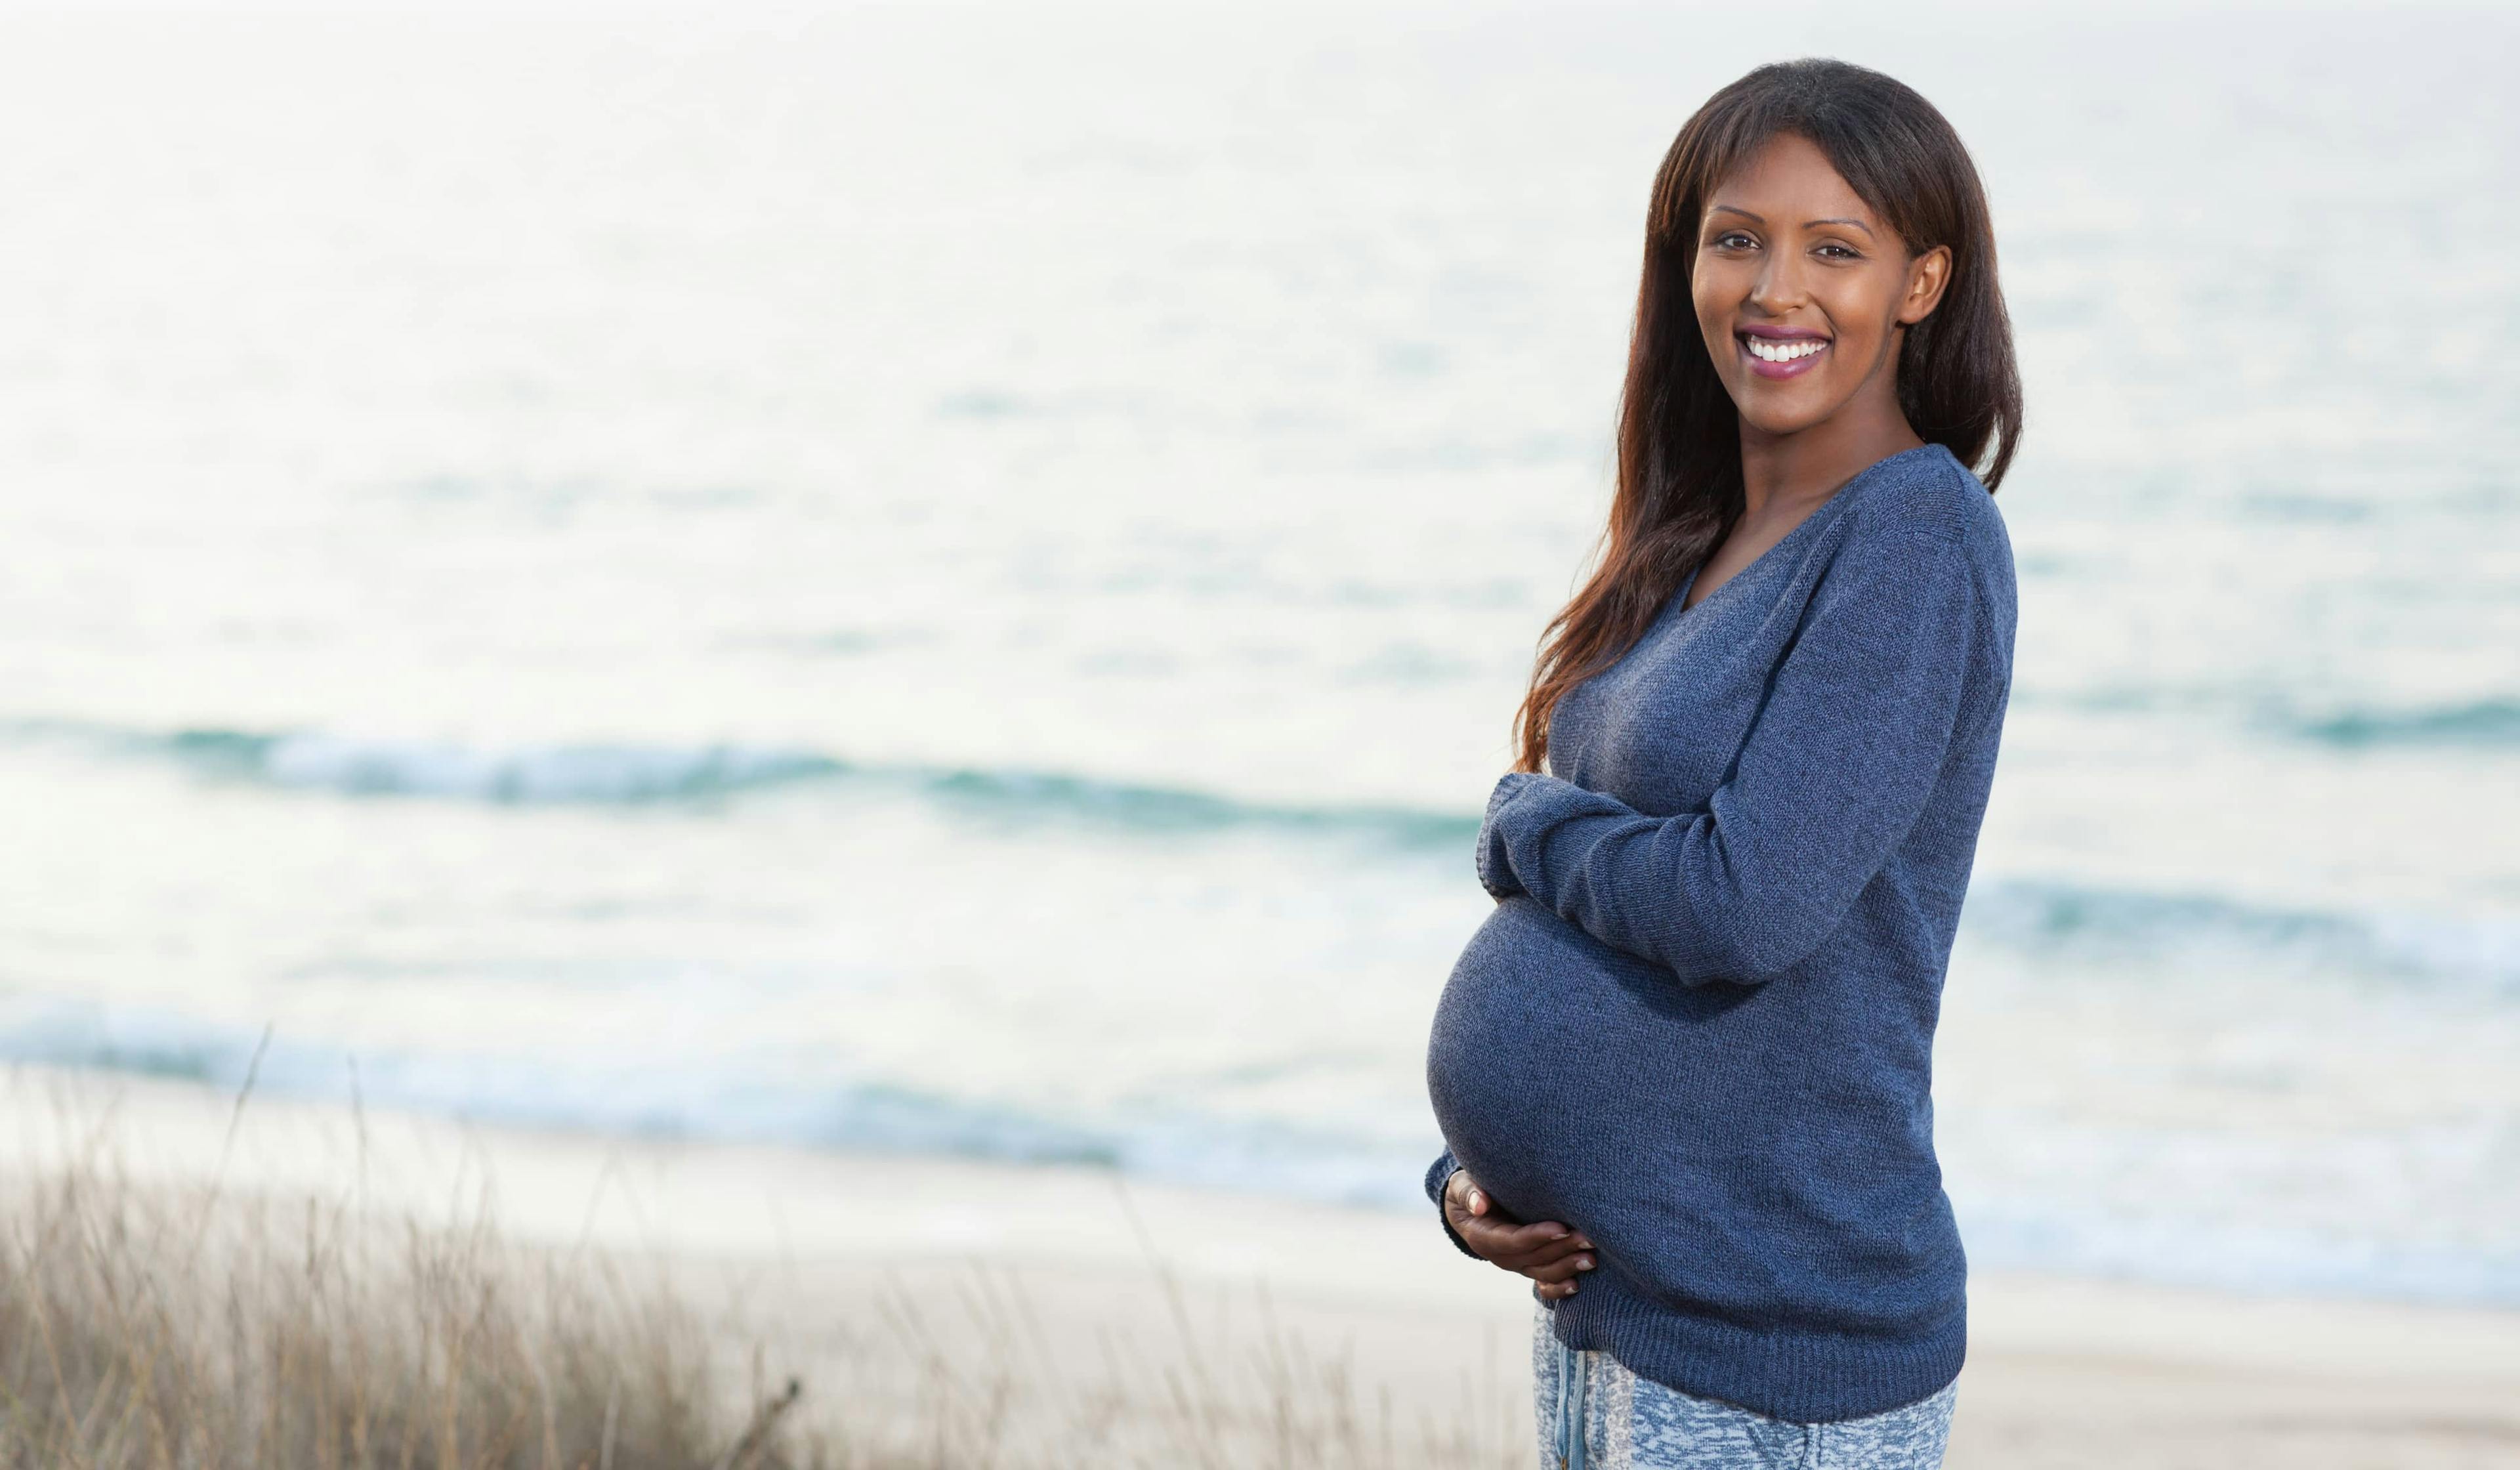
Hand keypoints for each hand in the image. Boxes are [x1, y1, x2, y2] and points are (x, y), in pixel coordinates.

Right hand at [1441, 1166, 1596, 1300]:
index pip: (1515, 1241)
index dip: (1538, 1236)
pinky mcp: (1527, 1266)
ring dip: (1567, 1267)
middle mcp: (1501, 1257)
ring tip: (1591, 1259)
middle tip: (1589, 1238)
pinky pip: (1542, 1283)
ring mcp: (1516, 1265)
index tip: (1562, 1227)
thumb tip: (1479, 1206)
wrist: (1471, 1208)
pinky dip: (1558, 1288)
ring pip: (1543, 1272)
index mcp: (1484, 1238)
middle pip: (1535, 1257)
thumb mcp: (1462, 1186)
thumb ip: (1469, 1193)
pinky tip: (1576, 1285)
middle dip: (1562, 1249)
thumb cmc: (1469, 1191)